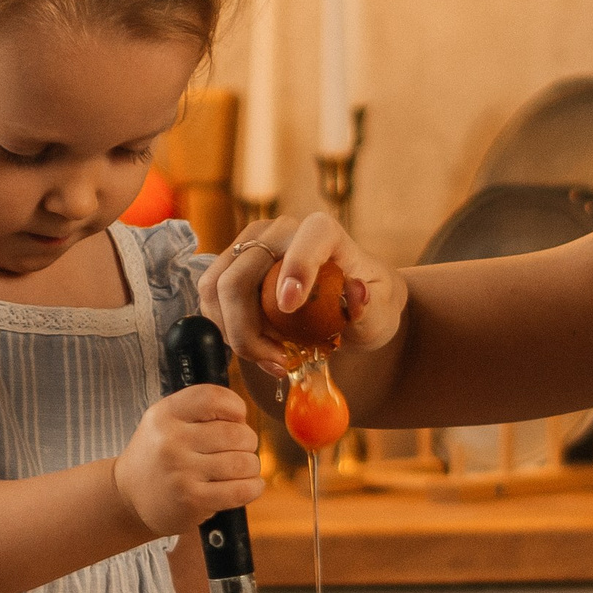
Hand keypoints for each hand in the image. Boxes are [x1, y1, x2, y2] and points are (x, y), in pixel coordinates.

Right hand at [114, 384, 263, 534]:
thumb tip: (244, 419)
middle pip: (236, 433)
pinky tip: (250, 485)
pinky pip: (240, 490)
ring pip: (243, 462)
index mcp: (165, 414)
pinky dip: (253, 487)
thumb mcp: (166, 422)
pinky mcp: (191, 500)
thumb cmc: (159, 456)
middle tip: (240, 449)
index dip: (236, 407)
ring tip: (243, 469)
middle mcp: (170, 440)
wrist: (129, 496)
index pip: (213, 397)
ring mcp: (180, 471)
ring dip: (251, 466)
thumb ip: (200, 412)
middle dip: (248, 441)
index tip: (237, 419)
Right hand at [196, 212, 402, 369]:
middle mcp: (278, 230)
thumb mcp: (381, 311)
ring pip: (215, 290)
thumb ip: (371, 306)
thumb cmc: (368, 304)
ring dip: (235, 334)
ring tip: (272, 357)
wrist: (347, 304)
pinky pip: (211, 301)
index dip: (296, 268)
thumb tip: (356, 292)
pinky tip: (259, 347)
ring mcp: (248, 246)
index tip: (291, 307)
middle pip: (239, 277)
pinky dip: (228, 331)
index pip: (307, 237)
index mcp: (322, 231)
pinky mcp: (230, 267)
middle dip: (249, 329)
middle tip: (280, 362)